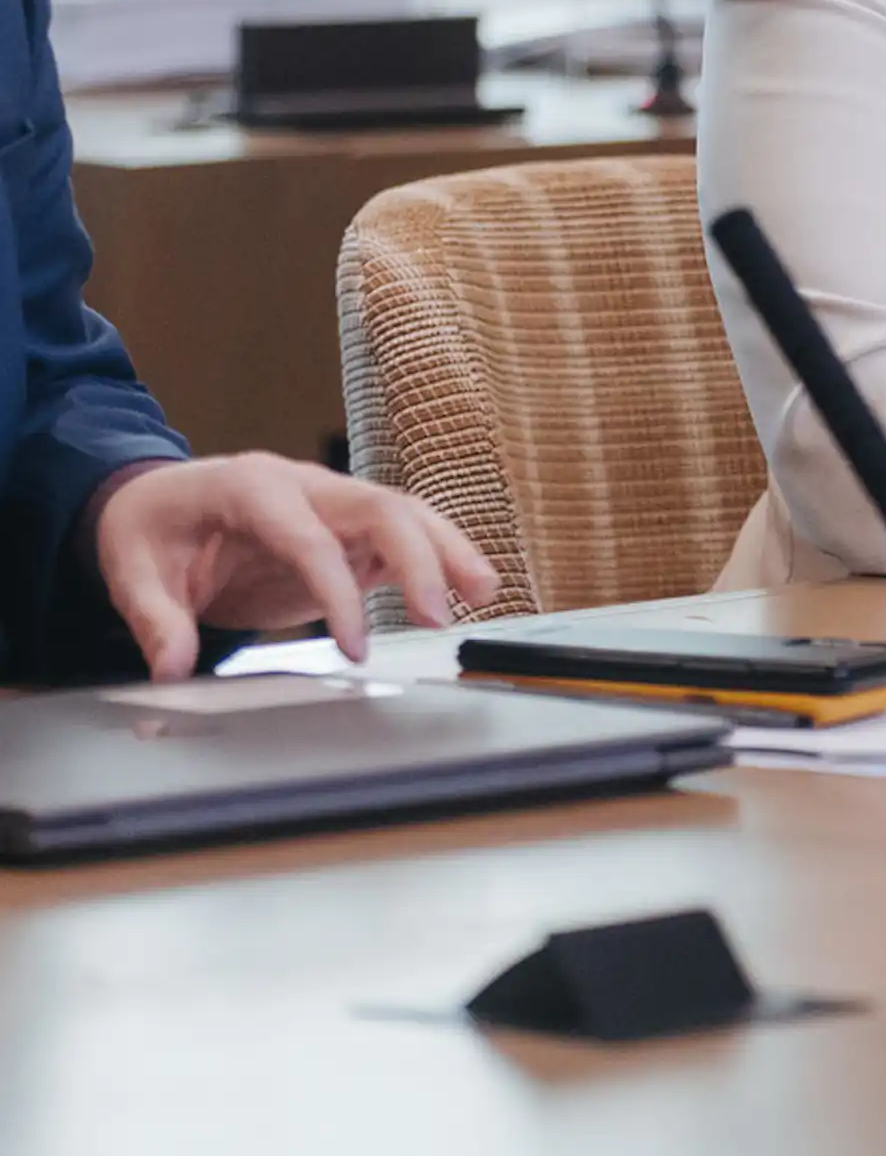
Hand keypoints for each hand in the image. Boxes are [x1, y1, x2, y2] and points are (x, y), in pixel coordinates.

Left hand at [94, 454, 501, 682]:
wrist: (162, 500)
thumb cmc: (152, 527)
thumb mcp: (133, 571)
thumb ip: (156, 620)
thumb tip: (173, 669)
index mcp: (253, 487)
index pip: (308, 537)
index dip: (336, 590)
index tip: (354, 645)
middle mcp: (306, 486)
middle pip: (380, 508)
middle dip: (419, 557)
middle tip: (438, 616)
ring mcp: (333, 504)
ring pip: (405, 514)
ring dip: (446, 550)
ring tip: (483, 591)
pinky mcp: (347, 530)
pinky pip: (401, 536)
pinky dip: (438, 558)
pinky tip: (467, 587)